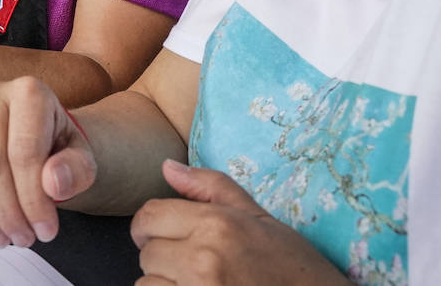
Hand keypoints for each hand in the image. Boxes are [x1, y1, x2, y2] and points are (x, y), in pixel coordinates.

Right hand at [0, 77, 95, 248]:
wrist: (43, 134)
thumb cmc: (60, 146)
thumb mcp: (82, 157)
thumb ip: (75, 169)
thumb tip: (53, 183)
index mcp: (28, 92)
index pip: (24, 151)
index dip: (33, 198)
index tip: (45, 231)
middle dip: (7, 210)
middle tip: (23, 239)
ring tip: (3, 237)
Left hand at [130, 161, 347, 284]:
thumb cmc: (294, 268)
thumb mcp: (260, 218)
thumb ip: (210, 187)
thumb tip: (167, 167)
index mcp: (216, 224)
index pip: (149, 215)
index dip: (152, 226)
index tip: (164, 235)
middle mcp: (203, 258)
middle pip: (147, 252)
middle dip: (164, 257)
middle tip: (194, 265)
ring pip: (147, 283)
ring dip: (166, 284)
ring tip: (199, 283)